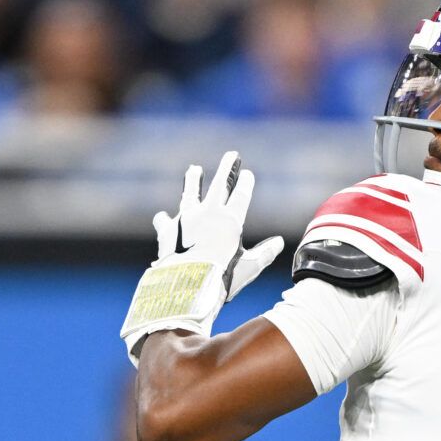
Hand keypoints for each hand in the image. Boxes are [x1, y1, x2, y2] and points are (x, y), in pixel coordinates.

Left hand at [120, 151, 284, 362]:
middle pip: (219, 184)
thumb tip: (278, 243)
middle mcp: (208, 213)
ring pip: (190, 193)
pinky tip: (162, 217)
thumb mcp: (248, 268)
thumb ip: (264, 254)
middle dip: (227, 168)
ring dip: (193, 180)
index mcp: (230, 221)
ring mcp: (185, 219)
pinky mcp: (167, 230)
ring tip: (194, 169)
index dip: (245, 183)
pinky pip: (165, 221)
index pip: (241, 196)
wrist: (185, 284)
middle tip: (232, 155)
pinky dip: (164, 220)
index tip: (247, 173)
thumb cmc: (221, 278)